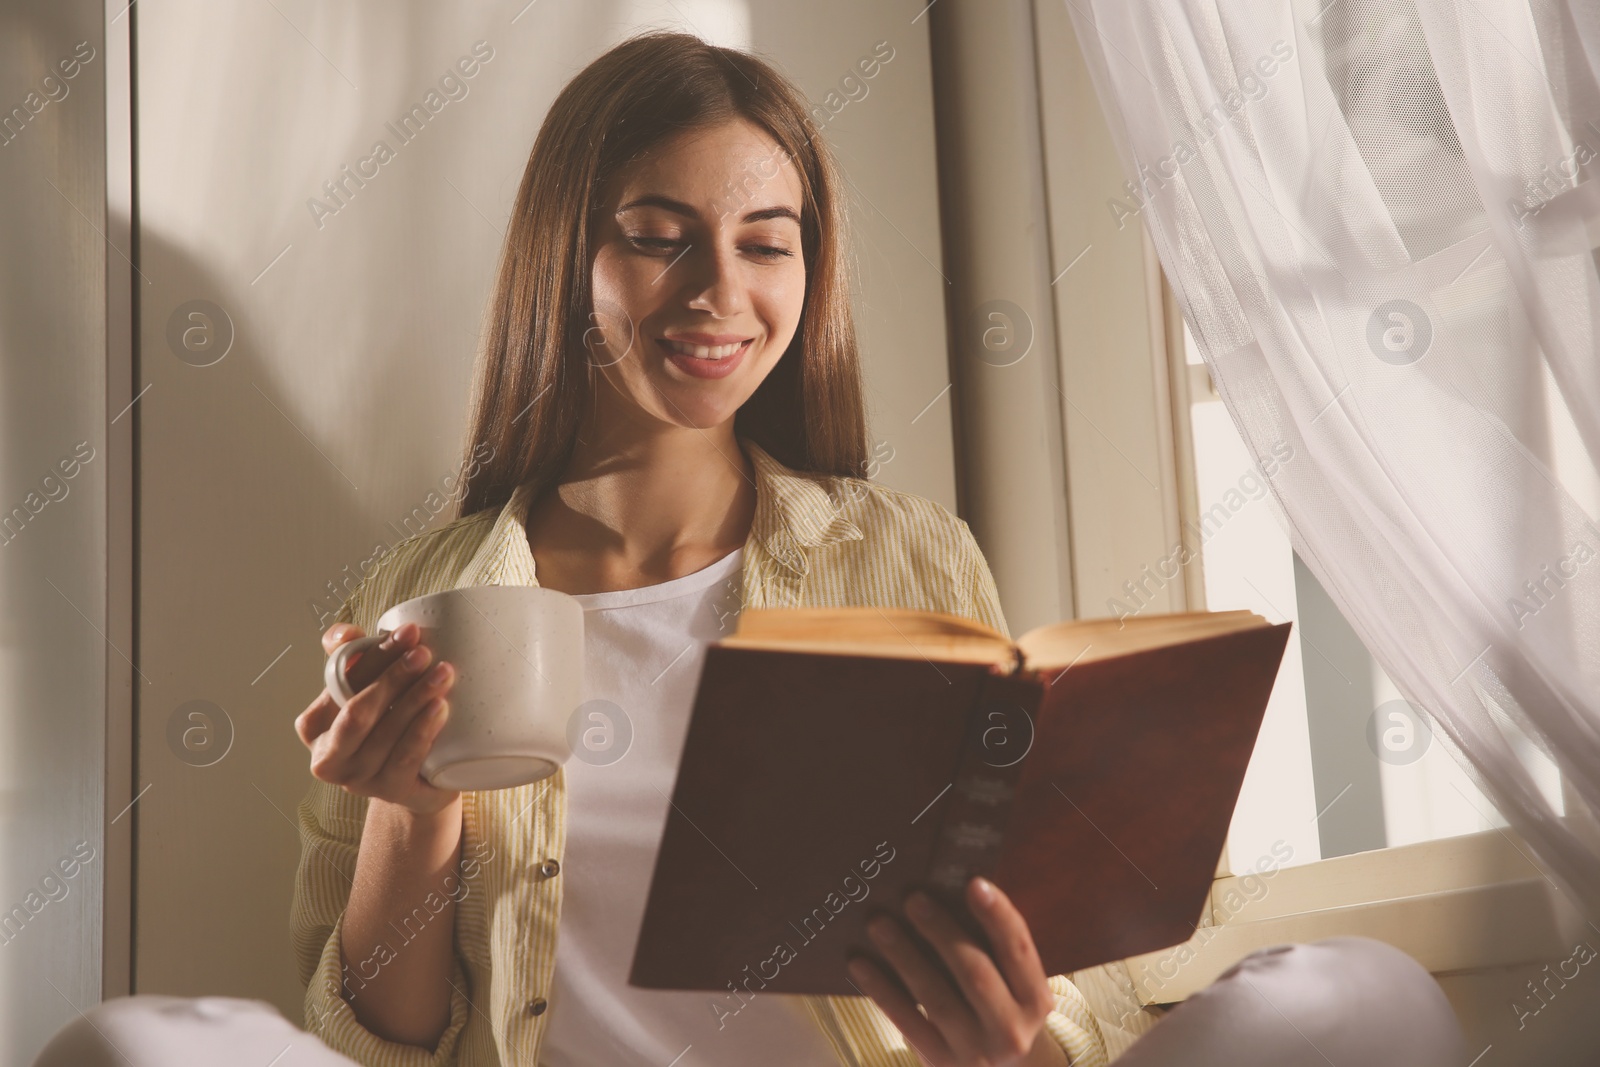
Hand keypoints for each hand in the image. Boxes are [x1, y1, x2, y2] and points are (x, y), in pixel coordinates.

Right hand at [294, 621, 461, 816]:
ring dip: (415, 698)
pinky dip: (423, 730)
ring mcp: (357, 779)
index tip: (408, 632)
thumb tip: (344, 634)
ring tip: (443, 674)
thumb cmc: (388, 723)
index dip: (375, 654)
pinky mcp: (389, 791)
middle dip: (392, 677)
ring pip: (386, 733)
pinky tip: (441, 708)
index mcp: (314, 725)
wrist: (418, 779)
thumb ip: (351, 653)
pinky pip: (406, 757)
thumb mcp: (368, 687)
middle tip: (425, 653)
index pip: (341, 683)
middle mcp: (328, 756)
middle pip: (359, 711)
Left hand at [846, 877, 1066, 1066]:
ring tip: (879, 923)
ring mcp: (976, 1051)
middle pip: (975, 974)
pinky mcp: (941, 1063)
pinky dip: (882, 990)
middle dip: (942, 932)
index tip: (974, 883)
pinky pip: (907, 1022)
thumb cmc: (998, 1011)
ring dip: (904, 956)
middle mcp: (1011, 1029)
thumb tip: (947, 891)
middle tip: (913, 898)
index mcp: (1035, 1000)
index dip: (998, 916)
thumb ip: (992, 949)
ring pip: (936, 998)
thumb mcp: (1012, 988)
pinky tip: (860, 963)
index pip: (1019, 951)